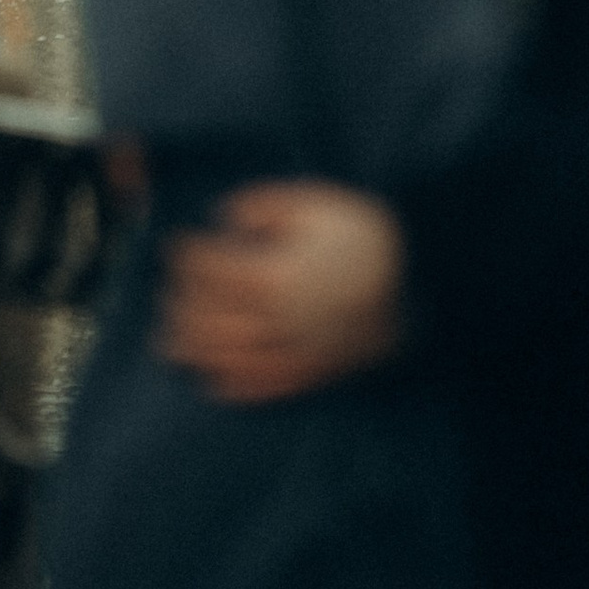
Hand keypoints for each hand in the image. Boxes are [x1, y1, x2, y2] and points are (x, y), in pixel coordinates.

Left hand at [159, 181, 404, 404]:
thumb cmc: (365, 236)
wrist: (420, 283)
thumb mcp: (314, 203)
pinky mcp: (308, 372)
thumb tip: (228, 218)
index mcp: (270, 274)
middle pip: (208, 317)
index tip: (176, 244)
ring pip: (225, 355)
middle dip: (180, 302)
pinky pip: (259, 386)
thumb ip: (264, 205)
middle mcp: (272, 319)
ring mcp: (289, 351)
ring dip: (191, 347)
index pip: (209, 268)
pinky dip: (229, 383)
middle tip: (168, 290)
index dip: (186, 255)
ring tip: (169, 339)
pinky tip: (211, 378)